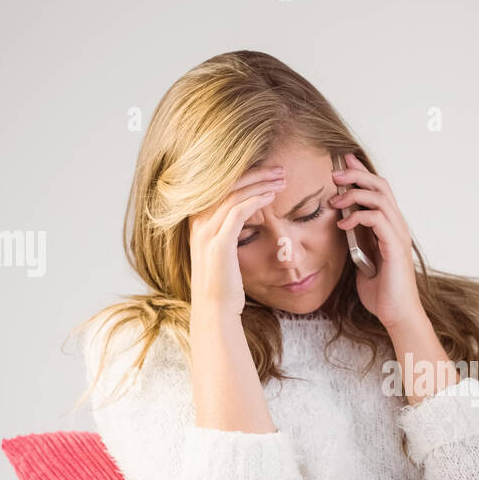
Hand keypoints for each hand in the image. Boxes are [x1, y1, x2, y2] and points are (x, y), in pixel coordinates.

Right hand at [187, 165, 286, 314]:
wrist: (215, 309)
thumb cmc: (223, 283)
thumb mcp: (221, 251)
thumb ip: (226, 230)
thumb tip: (244, 216)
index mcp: (196, 221)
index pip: (220, 186)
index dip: (244, 174)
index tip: (268, 172)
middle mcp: (198, 223)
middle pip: (226, 184)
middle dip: (255, 173)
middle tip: (279, 170)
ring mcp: (206, 233)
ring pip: (234, 195)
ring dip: (260, 184)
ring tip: (281, 179)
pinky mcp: (219, 244)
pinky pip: (238, 213)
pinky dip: (256, 201)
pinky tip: (272, 197)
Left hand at [331, 152, 423, 330]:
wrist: (397, 315)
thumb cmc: (382, 293)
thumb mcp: (363, 261)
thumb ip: (358, 242)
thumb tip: (344, 226)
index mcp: (391, 228)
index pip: (379, 191)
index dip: (362, 173)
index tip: (343, 162)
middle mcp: (398, 226)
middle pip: (381, 185)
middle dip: (356, 175)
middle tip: (334, 174)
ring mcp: (398, 235)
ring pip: (379, 197)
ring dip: (353, 194)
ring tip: (335, 201)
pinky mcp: (394, 246)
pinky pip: (377, 219)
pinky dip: (358, 217)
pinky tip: (343, 225)